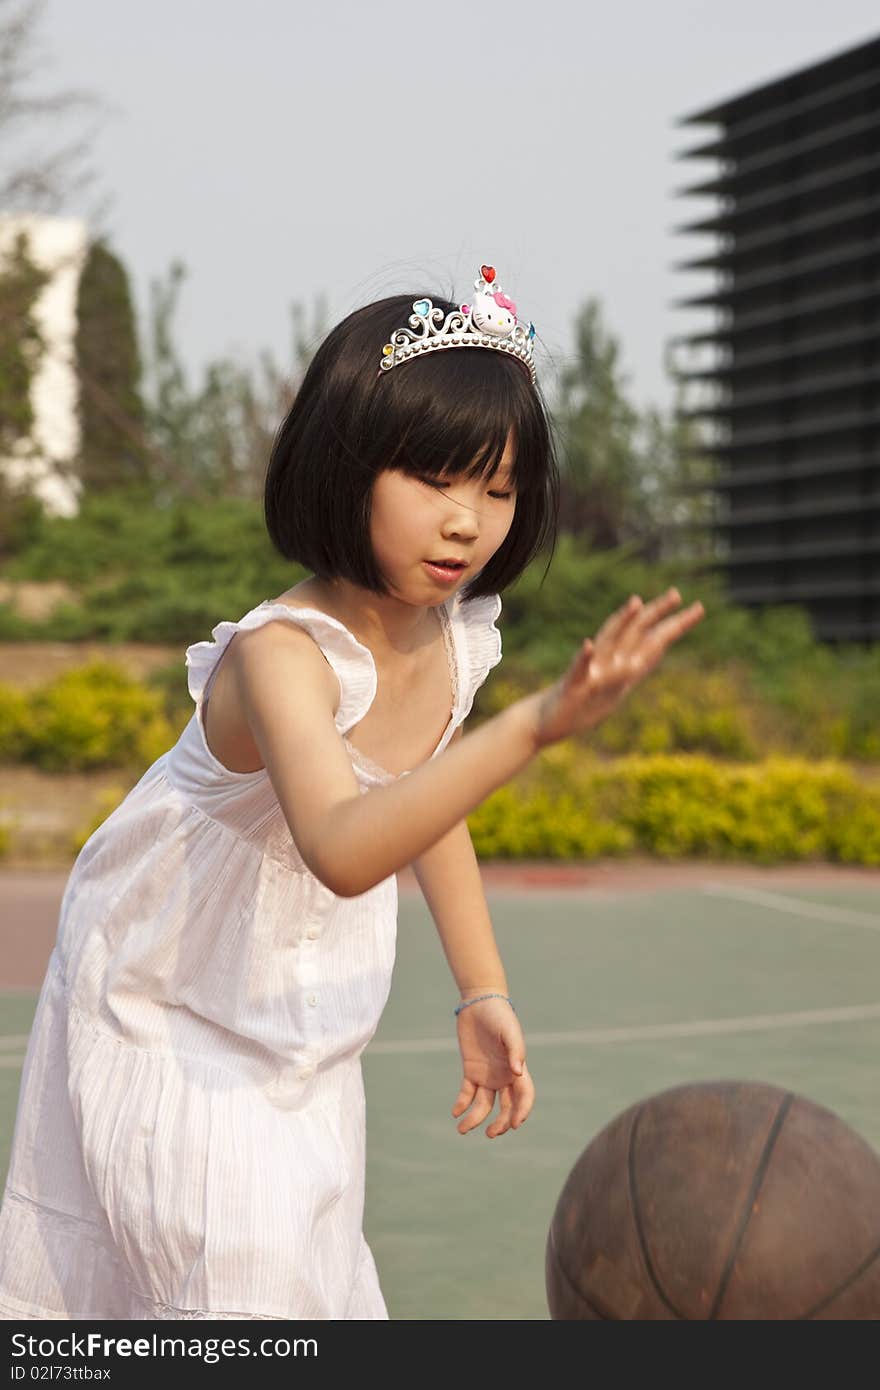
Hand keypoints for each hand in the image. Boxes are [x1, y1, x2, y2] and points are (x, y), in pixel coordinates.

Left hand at [452, 996, 534, 1137]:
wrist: (480, 1003)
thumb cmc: (499, 1015)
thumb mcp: (509, 1030)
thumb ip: (515, 1050)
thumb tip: (518, 1073)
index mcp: (517, 1068)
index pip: (524, 1096)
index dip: (522, 1111)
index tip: (515, 1125)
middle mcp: (503, 1076)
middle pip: (506, 1107)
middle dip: (501, 1123)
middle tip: (491, 1134)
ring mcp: (487, 1075)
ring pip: (484, 1104)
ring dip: (476, 1118)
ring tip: (462, 1130)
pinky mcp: (471, 1070)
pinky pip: (467, 1092)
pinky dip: (462, 1103)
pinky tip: (455, 1112)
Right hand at [531, 587, 704, 748]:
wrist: (546, 722)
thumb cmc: (582, 704)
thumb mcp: (617, 688)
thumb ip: (636, 667)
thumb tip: (659, 650)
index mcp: (619, 662)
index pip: (651, 638)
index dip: (674, 624)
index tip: (698, 609)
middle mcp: (606, 660)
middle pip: (634, 632)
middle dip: (655, 614)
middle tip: (677, 593)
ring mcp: (589, 671)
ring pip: (608, 643)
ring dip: (621, 623)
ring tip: (636, 603)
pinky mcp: (571, 686)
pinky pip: (578, 670)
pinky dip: (583, 657)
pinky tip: (588, 645)